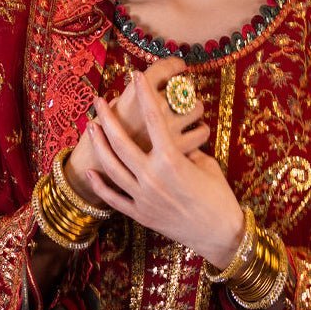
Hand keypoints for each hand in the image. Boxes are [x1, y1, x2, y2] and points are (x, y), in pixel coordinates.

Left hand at [85, 70, 244, 269]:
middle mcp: (152, 176)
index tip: (135, 75)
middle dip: (108, 118)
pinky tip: (91, 172)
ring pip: (112, 167)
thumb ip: (186, 149)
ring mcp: (143, 197)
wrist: (219, 234)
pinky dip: (100, 186)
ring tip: (91, 127)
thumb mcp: (206, 165)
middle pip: (121, 141)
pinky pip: (113, 198)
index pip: (153, 118)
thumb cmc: (219, 197)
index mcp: (172, 159)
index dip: (144, 94)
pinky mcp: (140, 214)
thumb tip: (174, 139)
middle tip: (99, 101)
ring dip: (99, 146)